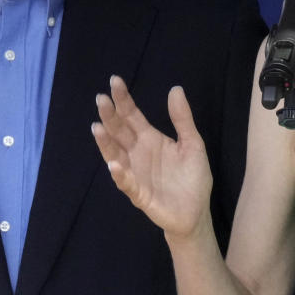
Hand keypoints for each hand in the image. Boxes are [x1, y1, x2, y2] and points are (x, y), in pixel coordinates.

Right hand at [92, 76, 212, 240]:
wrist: (196, 212)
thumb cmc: (192, 177)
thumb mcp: (193, 144)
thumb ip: (182, 119)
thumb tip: (175, 88)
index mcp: (149, 138)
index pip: (132, 115)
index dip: (123, 99)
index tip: (114, 81)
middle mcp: (137, 153)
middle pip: (119, 131)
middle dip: (110, 116)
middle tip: (101, 99)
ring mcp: (135, 173)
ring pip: (116, 155)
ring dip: (106, 143)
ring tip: (97, 127)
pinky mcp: (140, 194)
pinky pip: (127, 184)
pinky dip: (120, 175)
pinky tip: (114, 164)